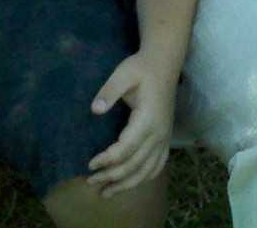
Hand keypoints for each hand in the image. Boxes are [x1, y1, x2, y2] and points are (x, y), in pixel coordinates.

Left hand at [85, 52, 177, 197]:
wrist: (164, 63)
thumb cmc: (141, 68)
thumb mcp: (123, 73)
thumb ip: (109, 91)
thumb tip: (94, 109)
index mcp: (147, 120)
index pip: (126, 149)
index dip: (107, 160)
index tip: (90, 164)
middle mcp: (158, 134)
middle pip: (134, 165)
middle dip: (112, 176)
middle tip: (91, 181)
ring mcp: (164, 138)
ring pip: (147, 171)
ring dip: (126, 184)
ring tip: (106, 192)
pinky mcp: (166, 138)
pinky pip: (157, 166)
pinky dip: (143, 178)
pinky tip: (130, 183)